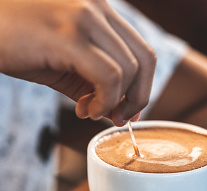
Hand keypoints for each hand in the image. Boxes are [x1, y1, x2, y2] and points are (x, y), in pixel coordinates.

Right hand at [0, 0, 155, 125]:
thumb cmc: (13, 41)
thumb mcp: (63, 63)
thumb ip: (95, 83)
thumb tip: (120, 112)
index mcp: (99, 9)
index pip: (142, 50)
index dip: (143, 86)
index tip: (127, 109)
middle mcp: (96, 6)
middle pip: (145, 59)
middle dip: (138, 97)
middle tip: (118, 117)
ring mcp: (83, 15)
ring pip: (129, 69)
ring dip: (116, 102)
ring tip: (91, 111)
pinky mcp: (67, 33)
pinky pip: (108, 75)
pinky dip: (104, 101)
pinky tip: (86, 110)